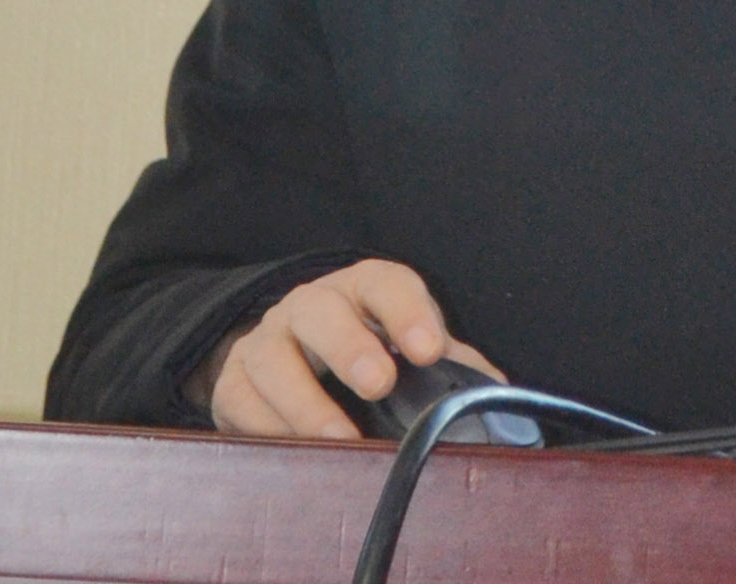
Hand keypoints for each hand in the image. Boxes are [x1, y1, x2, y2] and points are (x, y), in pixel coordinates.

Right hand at [196, 258, 503, 438]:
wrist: (288, 360)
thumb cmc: (369, 355)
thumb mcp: (411, 350)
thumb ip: (456, 368)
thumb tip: (503, 400)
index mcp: (362, 291)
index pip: (385, 284)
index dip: (407, 312)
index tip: (429, 349)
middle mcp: (309, 307)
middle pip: (320, 311)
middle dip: (349, 345)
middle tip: (378, 383)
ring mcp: (266, 342)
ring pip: (272, 358)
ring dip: (305, 400)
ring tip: (339, 436)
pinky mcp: (233, 384)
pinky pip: (240, 402)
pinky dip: (266, 427)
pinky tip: (294, 450)